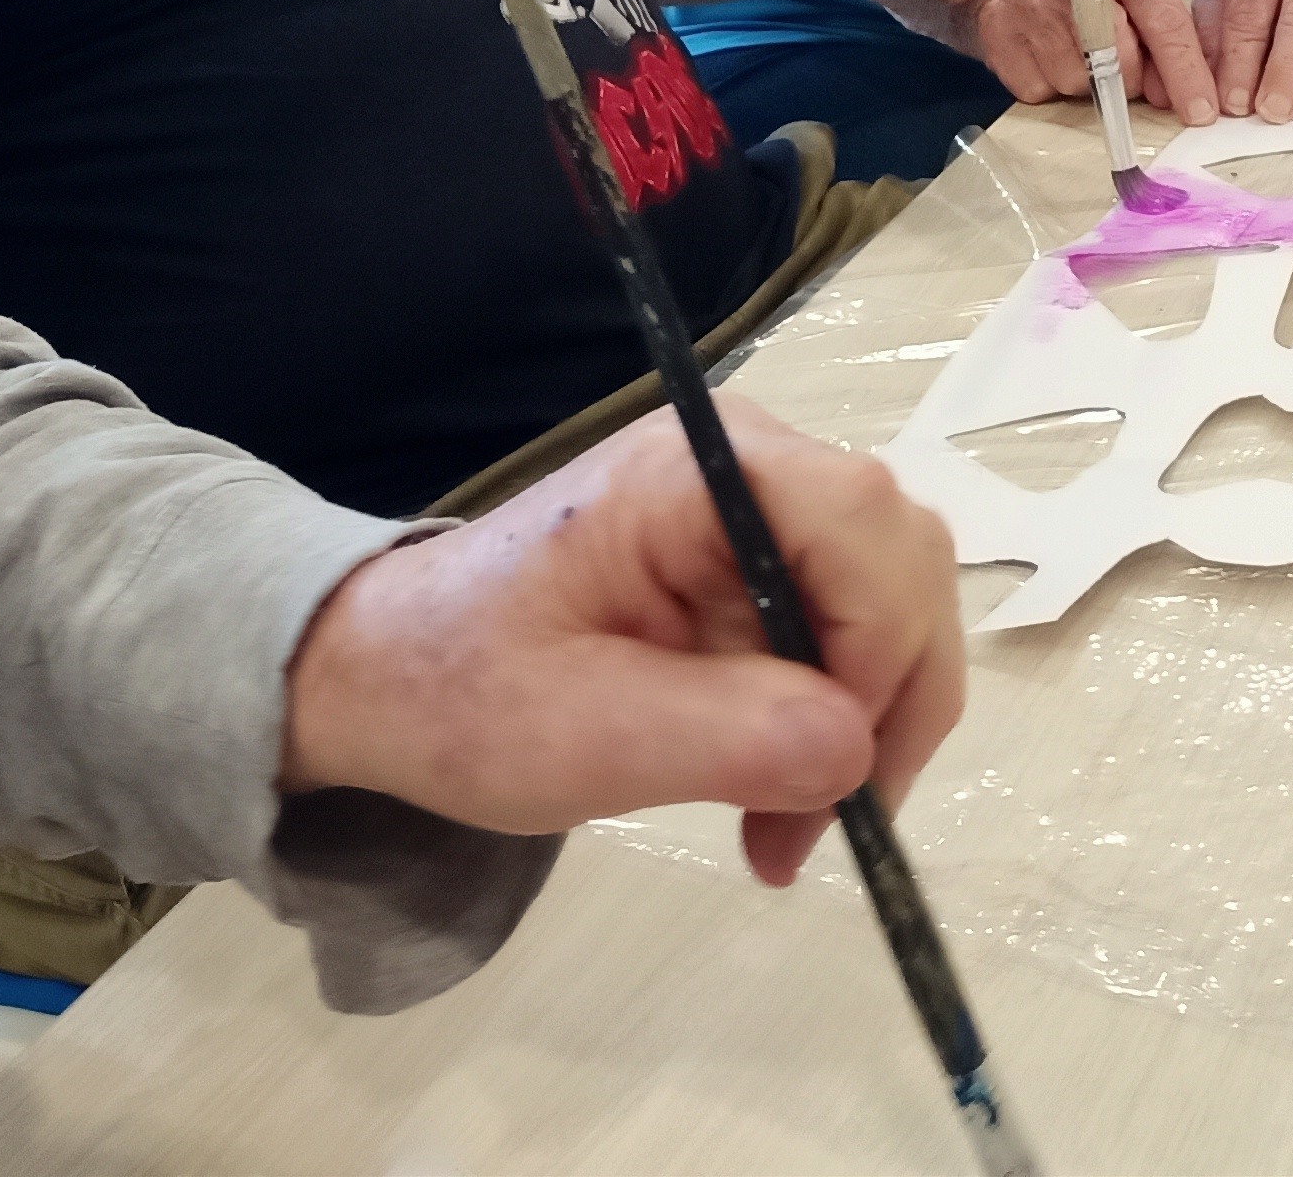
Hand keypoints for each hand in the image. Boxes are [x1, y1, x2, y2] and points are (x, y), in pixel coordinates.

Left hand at [278, 395, 962, 890]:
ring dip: (871, 723)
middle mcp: (752, 462)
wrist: (391, 675)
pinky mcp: (763, 559)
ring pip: (896, 600)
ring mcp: (764, 507)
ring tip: (788, 829)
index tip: (839, 771)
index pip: (863, 521)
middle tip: (822, 827)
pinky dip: (842, 720)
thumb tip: (852, 750)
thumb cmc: (461, 692)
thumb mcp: (577, 736)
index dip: (882, 646)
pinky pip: (853, 630)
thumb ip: (722, 735)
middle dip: (888, 703)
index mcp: (698, 469)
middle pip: (900, 559)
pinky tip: (782, 795)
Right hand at [960, 0, 1218, 123]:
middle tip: (1119, 61)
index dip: (1185, 72)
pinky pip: (1040, 91)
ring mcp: (1030, 5)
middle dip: (1129, 78)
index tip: (1200, 112)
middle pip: (1120, 63)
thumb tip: (1174, 98)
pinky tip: (1047, 55)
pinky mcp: (999, 35)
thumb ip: (1162, 35)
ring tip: (1077, 49)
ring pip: (1078, 83)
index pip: (1162, 22)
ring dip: (1086, 81)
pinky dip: (1049, 84)